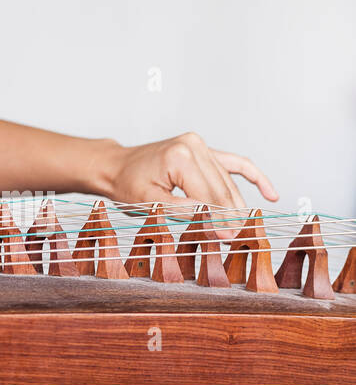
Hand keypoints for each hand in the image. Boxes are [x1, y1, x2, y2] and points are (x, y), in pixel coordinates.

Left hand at [106, 131, 278, 239]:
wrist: (115, 166)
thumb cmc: (127, 184)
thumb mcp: (150, 203)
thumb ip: (185, 212)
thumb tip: (216, 224)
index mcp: (180, 157)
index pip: (209, 196)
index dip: (220, 220)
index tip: (229, 239)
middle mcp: (194, 146)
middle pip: (221, 190)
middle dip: (230, 217)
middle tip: (239, 239)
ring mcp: (200, 145)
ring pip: (228, 182)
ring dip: (238, 206)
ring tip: (246, 229)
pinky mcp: (204, 149)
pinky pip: (235, 163)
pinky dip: (253, 177)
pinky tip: (270, 193)